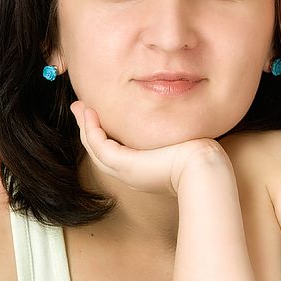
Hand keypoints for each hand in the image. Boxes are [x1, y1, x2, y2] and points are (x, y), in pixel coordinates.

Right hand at [70, 101, 231, 194]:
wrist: (202, 168)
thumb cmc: (200, 155)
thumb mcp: (181, 141)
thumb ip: (174, 132)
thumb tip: (181, 117)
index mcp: (144, 169)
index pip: (117, 150)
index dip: (104, 132)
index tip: (100, 113)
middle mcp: (132, 173)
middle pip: (100, 149)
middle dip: (88, 127)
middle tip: (79, 108)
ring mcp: (126, 172)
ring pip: (95, 147)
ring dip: (85, 126)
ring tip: (78, 107)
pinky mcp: (125, 165)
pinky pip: (99, 146)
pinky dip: (91, 130)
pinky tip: (90, 113)